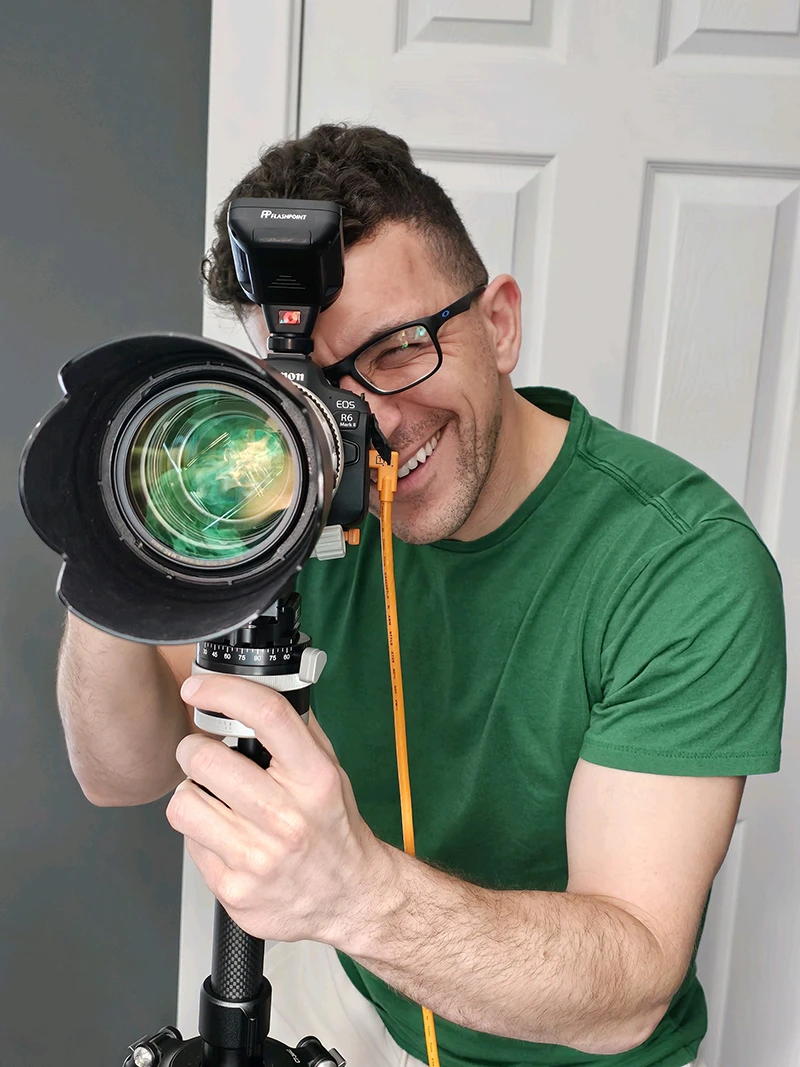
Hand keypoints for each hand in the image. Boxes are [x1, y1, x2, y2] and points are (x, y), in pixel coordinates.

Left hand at [166, 674, 390, 946]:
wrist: (350, 896)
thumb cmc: (334, 828)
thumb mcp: (329, 771)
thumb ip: (297, 731)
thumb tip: (257, 688)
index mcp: (314, 779)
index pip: (266, 715)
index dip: (223, 692)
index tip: (198, 687)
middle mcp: (288, 818)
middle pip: (207, 760)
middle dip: (193, 749)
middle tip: (201, 753)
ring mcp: (259, 858)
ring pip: (185, 803)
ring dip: (190, 793)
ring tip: (209, 796)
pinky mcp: (235, 890)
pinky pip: (189, 844)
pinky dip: (199, 834)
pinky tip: (223, 835)